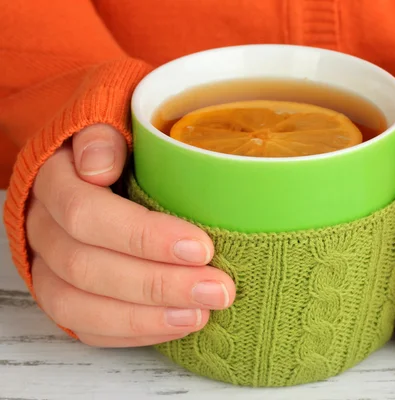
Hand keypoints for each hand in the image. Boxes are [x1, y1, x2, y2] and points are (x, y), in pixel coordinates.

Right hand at [26, 124, 235, 346]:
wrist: (97, 167)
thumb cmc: (118, 145)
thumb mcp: (113, 120)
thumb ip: (103, 135)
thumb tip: (98, 164)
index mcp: (53, 179)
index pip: (85, 213)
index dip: (142, 236)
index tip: (200, 247)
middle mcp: (42, 227)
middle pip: (86, 266)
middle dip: (157, 284)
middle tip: (217, 289)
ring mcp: (48, 265)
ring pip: (78, 305)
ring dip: (144, 316)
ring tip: (200, 315)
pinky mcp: (63, 293)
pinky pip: (84, 326)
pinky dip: (131, 332)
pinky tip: (175, 325)